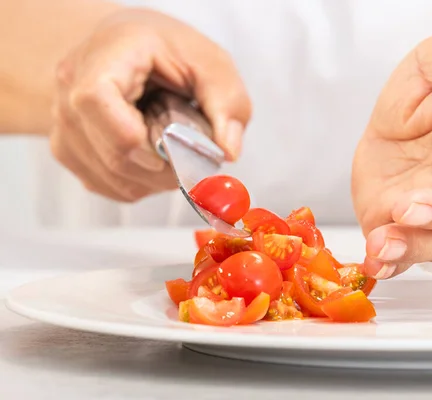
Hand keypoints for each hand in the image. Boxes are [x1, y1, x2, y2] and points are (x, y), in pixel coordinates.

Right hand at [50, 8, 250, 201]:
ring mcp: (64, 121)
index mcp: (105, 55)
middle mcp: (71, 87)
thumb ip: (226, 105)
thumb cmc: (170, 52)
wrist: (130, 47)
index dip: (132, 137)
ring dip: (152, 180)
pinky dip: (136, 184)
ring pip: (107, 176)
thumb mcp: (212, 65)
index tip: (170, 150)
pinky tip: (152, 161)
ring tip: (174, 154)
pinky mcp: (68, 148)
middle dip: (160, 169)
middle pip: (108, 151)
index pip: (95, 100)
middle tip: (192, 160)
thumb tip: (227, 151)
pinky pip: (103, 184)